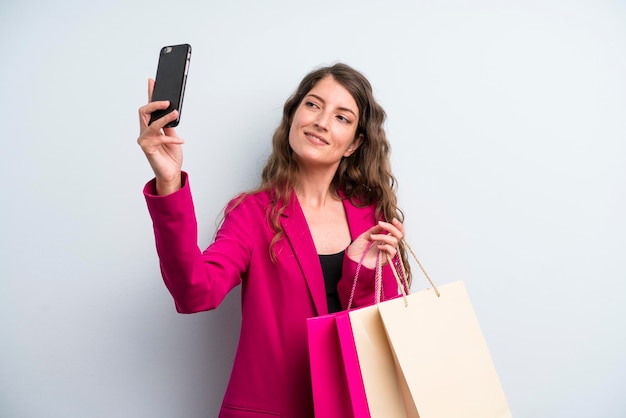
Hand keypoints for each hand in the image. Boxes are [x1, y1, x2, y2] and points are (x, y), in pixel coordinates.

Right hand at [137, 78, 184, 194]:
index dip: (150, 94)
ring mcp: (145, 140)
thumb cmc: (171, 156)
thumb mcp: (173, 136)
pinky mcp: (148, 148)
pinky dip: (172, 139)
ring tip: (175, 114)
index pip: (149, 108)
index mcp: (151, 127)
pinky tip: (181, 140)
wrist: (171, 173)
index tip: (153, 81)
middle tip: (167, 101)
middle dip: (155, 104)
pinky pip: (160, 138)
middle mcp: (145, 132)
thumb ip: (169, 125)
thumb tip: (171, 111)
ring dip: (165, 118)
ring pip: (151, 123)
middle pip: (144, 112)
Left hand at [347, 218, 404, 268]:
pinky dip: (386, 246)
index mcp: (383, 239)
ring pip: (394, 241)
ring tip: (371, 237)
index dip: (398, 225)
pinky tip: (378, 246)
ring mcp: (387, 252)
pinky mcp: (386, 260)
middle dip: (392, 227)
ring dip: (382, 236)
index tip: (392, 219)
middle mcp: (387, 245)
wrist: (351, 259)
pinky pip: (392, 251)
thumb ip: (375, 230)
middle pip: (399, 235)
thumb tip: (382, 223)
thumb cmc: (357, 249)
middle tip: (381, 224)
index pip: (396, 232)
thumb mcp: (365, 235)